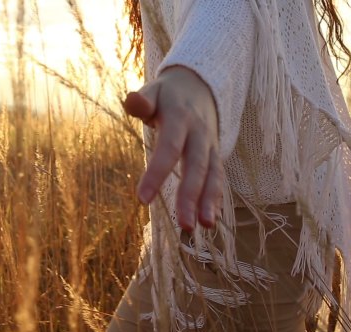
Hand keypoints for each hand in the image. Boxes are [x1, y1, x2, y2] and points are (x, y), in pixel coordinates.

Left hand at [124, 66, 222, 230]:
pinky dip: (216, 199)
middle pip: (196, 167)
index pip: (168, 148)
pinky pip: (218, 178)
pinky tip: (211, 220)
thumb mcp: (153, 91)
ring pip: (213, 175)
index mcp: (180, 118)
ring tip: (204, 226)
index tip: (142, 199)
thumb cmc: (167, 94)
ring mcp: (210, 146)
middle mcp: (199, 134)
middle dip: (191, 197)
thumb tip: (132, 101)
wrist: (199, 85)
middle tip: (185, 225)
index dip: (157, 173)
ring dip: (209, 202)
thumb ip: (142, 100)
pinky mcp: (215, 155)